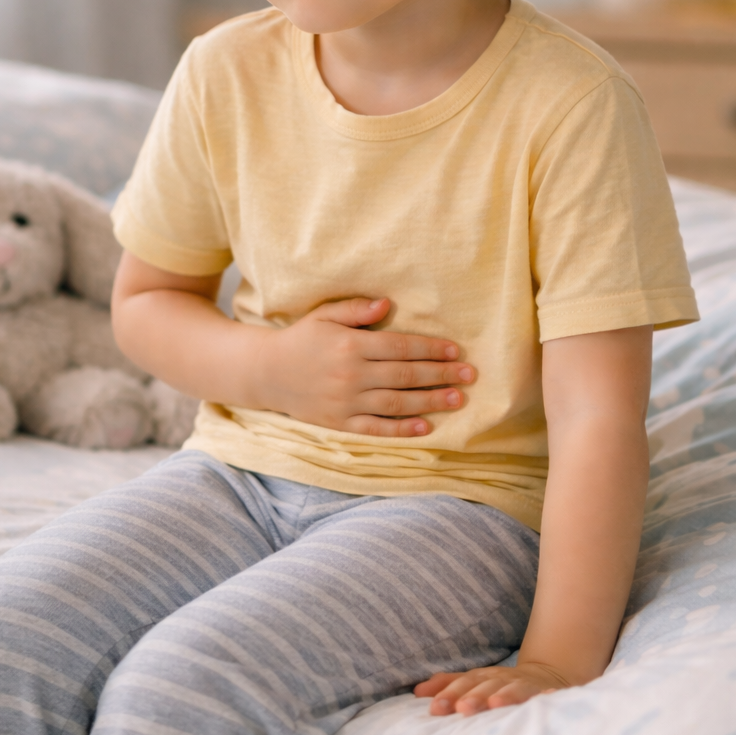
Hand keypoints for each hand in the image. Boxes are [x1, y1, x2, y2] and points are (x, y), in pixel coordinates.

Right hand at [256, 296, 474, 436]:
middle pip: (405, 375)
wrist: (265, 373)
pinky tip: (426, 426)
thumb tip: (388, 304)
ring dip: (431, 401)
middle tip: (470, 375)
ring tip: (458, 399)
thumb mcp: (324, 315)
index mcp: (350, 344)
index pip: (400, 347)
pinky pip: (376, 428)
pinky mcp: (340, 423)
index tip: (456, 350)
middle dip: (441, 375)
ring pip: (397, 403)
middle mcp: (350, 374)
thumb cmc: (301, 339)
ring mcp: (345, 402)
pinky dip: (402, 429)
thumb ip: (356, 309)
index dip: (430, 349)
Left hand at [414, 659, 571, 715]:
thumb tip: (416, 692)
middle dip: (473, 696)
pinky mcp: (544, 692)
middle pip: (485, 686)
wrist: (545, 675)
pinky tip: (545, 698)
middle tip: (461, 708)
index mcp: (481, 678)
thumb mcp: (474, 683)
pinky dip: (544, 696)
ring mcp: (522, 685)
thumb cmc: (501, 684)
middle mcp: (500, 679)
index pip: (463, 684)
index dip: (449, 694)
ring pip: (511, 689)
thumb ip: (448, 685)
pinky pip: (543, 695)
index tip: (434, 708)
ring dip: (503, 695)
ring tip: (494, 703)